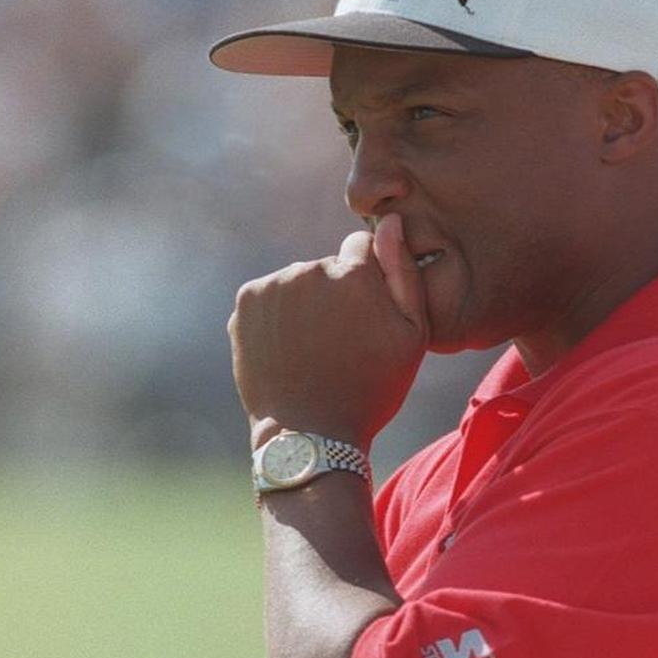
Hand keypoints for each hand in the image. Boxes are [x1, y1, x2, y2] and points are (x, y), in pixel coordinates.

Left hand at [228, 214, 427, 448]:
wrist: (309, 434)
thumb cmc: (370, 389)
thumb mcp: (411, 337)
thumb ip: (403, 273)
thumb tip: (390, 222)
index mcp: (354, 273)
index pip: (362, 247)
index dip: (368, 280)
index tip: (366, 315)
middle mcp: (309, 269)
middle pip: (328, 266)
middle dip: (336, 293)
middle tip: (340, 342)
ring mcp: (273, 285)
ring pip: (298, 281)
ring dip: (306, 304)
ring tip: (313, 350)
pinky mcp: (246, 302)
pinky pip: (270, 295)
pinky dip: (278, 316)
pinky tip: (290, 349)